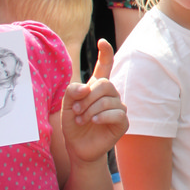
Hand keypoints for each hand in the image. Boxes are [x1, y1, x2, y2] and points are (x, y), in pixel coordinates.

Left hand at [61, 39, 128, 164]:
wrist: (78, 148)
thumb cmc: (74, 125)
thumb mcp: (66, 107)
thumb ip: (72, 93)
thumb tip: (86, 88)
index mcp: (97, 88)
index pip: (105, 66)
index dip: (105, 53)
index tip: (102, 42)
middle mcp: (110, 95)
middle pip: (105, 84)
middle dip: (88, 97)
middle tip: (77, 110)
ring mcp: (118, 108)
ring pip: (109, 99)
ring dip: (91, 109)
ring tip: (81, 119)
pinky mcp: (123, 122)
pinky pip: (117, 113)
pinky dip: (102, 116)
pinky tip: (93, 121)